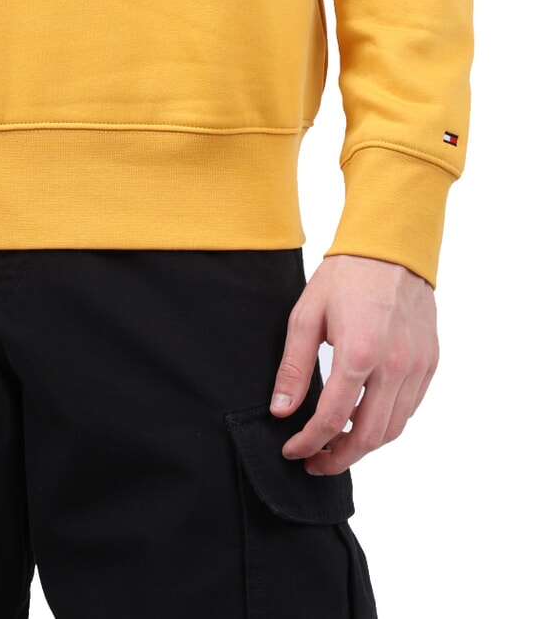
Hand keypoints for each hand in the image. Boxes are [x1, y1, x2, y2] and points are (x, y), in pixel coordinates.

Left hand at [269, 254, 437, 475]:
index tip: (292, 450)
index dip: (308, 443)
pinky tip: (363, 419)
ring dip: (364, 446)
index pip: (332, 419)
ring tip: (336, 445)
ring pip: (393, 429)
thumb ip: (294, 367)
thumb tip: (281, 410)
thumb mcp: (306, 316)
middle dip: (338, 458)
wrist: (390, 249)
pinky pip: (409, 409)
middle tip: (314, 462)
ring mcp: (417, 367)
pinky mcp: (430, 363)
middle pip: (368, 437)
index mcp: (358, 354)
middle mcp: (394, 367)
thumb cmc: (345, 278)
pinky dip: (386, 424)